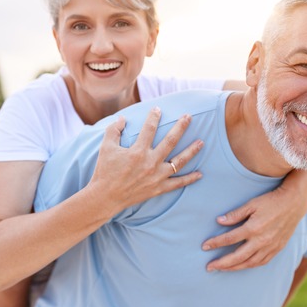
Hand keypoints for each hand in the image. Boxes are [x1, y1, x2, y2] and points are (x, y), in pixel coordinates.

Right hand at [89, 107, 203, 211]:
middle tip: (189, 117)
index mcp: (137, 151)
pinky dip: (190, 179)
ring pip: (179, 162)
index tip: (158, 109)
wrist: (105, 197)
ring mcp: (157, 176)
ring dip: (191, 151)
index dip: (154, 117)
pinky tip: (200, 174)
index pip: (149, 129)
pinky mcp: (159, 188)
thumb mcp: (106, 147)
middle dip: (180, 127)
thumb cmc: (105, 171)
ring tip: (201, 142)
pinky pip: (178, 183)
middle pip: (170, 141)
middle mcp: (150, 163)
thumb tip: (122, 118)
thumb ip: (114, 130)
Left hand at [202, 186, 302, 271]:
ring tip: (222, 269)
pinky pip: (261, 262)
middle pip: (237, 257)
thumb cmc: (271, 201)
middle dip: (222, 263)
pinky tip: (242, 265)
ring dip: (234, 267)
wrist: (294, 203)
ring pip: (249, 263)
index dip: (215, 243)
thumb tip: (219, 221)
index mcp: (253, 228)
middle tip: (209, 267)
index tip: (204, 246)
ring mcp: (270, 247)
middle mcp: (261, 241)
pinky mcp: (277, 249)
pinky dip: (250, 265)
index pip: (229, 239)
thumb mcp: (252, 204)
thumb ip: (235, 214)